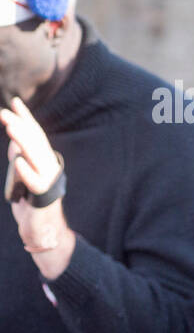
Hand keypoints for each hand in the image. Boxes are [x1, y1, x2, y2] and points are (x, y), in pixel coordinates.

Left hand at [4, 97, 73, 276]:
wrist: (44, 230)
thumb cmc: (32, 203)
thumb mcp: (23, 176)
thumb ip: (21, 158)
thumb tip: (15, 141)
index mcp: (44, 161)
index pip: (36, 135)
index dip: (26, 118)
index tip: (15, 102)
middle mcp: (49, 168)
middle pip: (35, 143)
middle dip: (20, 126)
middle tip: (4, 113)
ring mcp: (48, 182)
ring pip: (36, 158)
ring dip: (22, 142)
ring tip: (10, 129)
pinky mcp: (43, 198)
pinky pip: (35, 182)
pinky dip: (26, 172)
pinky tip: (17, 161)